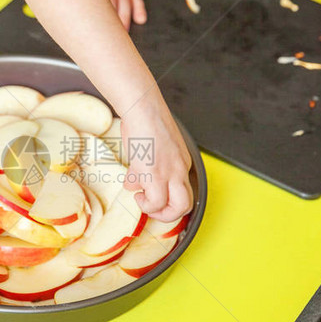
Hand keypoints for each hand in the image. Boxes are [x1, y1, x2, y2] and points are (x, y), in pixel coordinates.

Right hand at [120, 95, 192, 222]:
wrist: (142, 107)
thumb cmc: (145, 118)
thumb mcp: (154, 144)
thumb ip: (148, 163)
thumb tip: (135, 179)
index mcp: (181, 162)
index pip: (181, 189)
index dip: (165, 196)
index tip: (151, 194)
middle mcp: (180, 170)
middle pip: (186, 204)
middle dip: (168, 214)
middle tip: (152, 207)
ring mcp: (169, 173)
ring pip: (176, 208)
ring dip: (156, 211)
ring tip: (141, 198)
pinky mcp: (155, 174)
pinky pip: (154, 202)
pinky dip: (144, 203)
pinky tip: (134, 189)